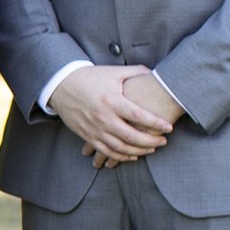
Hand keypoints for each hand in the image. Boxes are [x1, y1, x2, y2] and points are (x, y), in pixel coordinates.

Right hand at [47, 64, 172, 164]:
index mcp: (111, 100)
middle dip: (151, 141)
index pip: (139, 116)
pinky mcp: (87, 136)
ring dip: (138, 151)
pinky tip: (133, 156)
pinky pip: (106, 151)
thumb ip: (135, 72)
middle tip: (163, 141)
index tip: (168, 128)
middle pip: (131, 136)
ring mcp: (94, 129)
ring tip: (151, 149)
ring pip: (120, 148)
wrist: (61, 85)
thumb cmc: (89, 77)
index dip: (156, 123)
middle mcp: (103, 117)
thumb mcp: (112, 72)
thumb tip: (155, 72)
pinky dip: (121, 157)